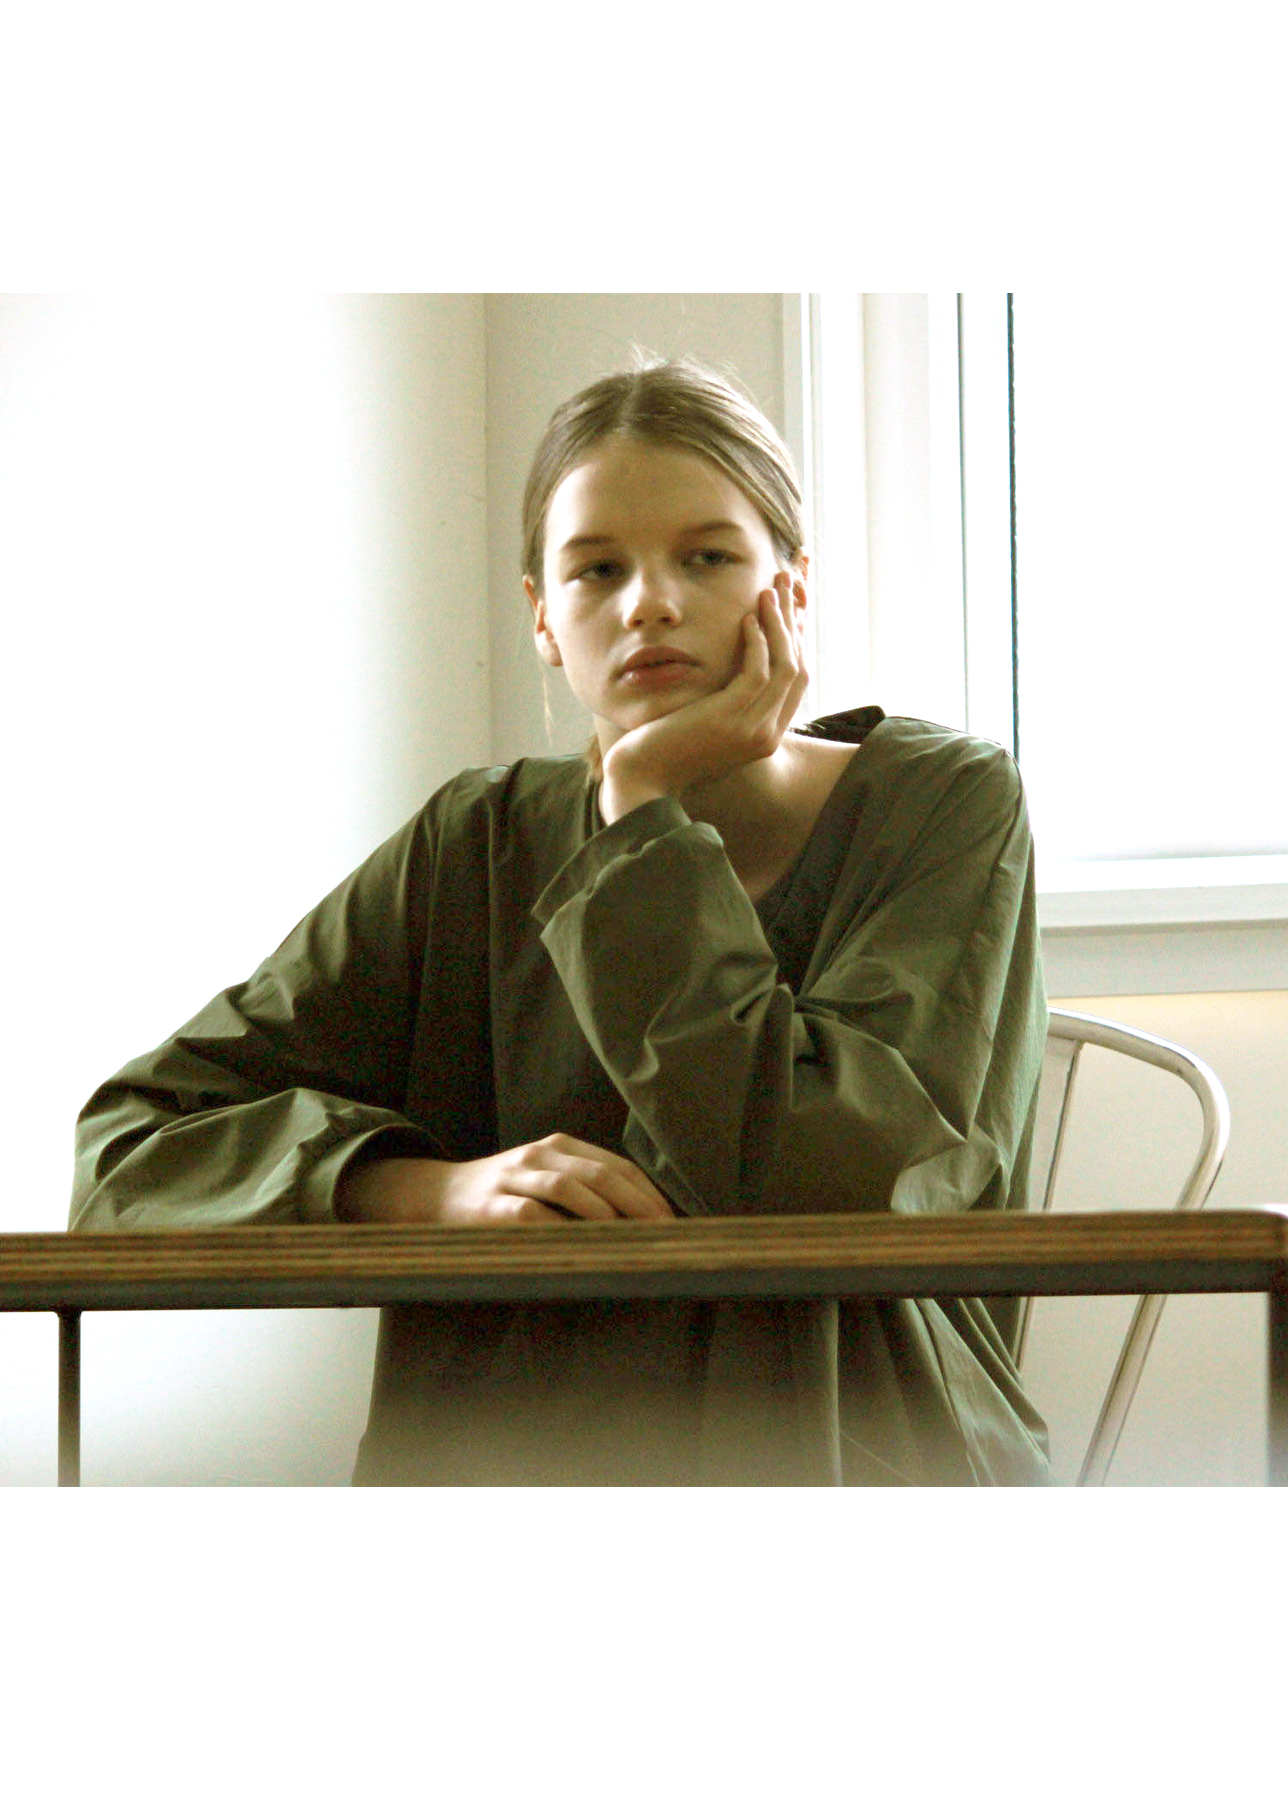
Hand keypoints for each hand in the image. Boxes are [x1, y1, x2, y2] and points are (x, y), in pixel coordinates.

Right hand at [336, 1134, 675, 1225]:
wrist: (437, 1196)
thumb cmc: (506, 1194)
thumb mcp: (546, 1179)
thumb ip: (587, 1191)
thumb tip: (644, 1224)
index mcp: (560, 1146)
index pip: (616, 1165)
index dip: (646, 1193)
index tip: (671, 1221)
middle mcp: (539, 1154)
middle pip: (599, 1173)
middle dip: (635, 1204)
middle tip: (659, 1234)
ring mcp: (513, 1177)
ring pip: (567, 1187)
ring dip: (601, 1213)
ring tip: (626, 1238)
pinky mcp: (491, 1206)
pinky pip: (530, 1215)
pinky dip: (558, 1230)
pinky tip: (578, 1248)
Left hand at [600, 569, 808, 822]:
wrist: (642, 778)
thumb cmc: (664, 749)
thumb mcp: (706, 723)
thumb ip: (729, 701)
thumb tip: (736, 666)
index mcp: (766, 736)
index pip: (797, 680)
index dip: (797, 637)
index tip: (792, 604)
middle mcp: (768, 734)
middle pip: (800, 667)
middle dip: (796, 620)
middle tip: (788, 581)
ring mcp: (754, 729)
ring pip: (786, 665)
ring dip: (780, 622)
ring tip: (771, 588)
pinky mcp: (732, 719)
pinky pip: (758, 671)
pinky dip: (757, 641)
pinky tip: (748, 617)